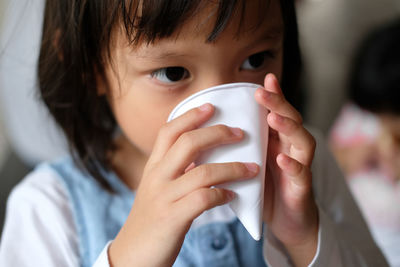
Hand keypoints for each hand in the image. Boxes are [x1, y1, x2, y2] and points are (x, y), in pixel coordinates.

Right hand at [109, 103, 258, 266]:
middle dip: (217, 133)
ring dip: (233, 168)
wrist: (132, 256)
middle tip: (240, 132)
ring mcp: (164, 197)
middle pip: (187, 143)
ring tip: (252, 168)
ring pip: (203, 171)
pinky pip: (205, 199)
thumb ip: (173, 170)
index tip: (211, 106)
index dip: (190, 115)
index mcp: (153, 167)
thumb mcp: (156, 189)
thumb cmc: (151, 220)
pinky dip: (223, 194)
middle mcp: (156, 177)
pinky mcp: (173, 218)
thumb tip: (202, 155)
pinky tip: (233, 196)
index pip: (169, 131)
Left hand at [255, 74, 317, 266]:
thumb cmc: (265, 190)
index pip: (276, 113)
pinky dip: (293, 166)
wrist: (286, 223)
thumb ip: (237, 148)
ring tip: (273, 118)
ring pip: (302, 142)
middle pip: (291, 120)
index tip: (263, 79)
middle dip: (278, 104)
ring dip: (289, 128)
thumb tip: (205, 133)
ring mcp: (299, 167)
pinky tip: (282, 159)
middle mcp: (290, 149)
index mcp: (276, 141)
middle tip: (263, 92)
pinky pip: (301, 175)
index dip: (273, 96)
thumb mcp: (249, 164)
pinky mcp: (301, 189)